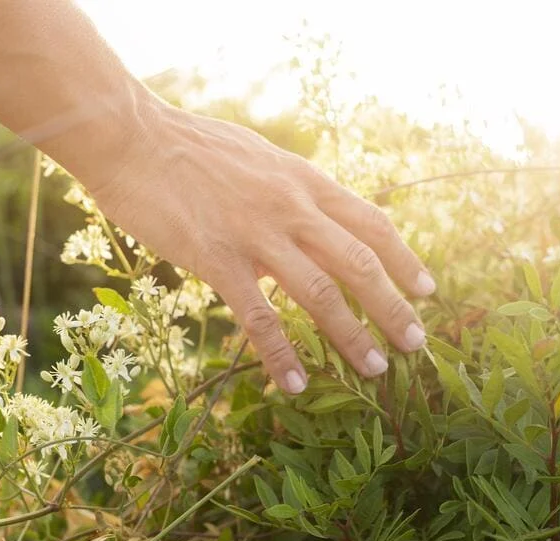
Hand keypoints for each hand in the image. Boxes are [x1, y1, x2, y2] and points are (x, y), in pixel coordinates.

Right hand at [89, 102, 435, 393]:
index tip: (427, 290)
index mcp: (303, 181)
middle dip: (393, 306)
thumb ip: (289, 191)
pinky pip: (259, 317)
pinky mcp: (217, 259)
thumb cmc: (188, 147)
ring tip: (374, 369)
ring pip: (320, 292)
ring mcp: (256, 233)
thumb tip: (310, 218)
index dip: (404, 259)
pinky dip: (281, 355)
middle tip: (416, 343)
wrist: (131, 137)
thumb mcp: (258, 159)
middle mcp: (291, 206)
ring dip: (352, 335)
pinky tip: (294, 383)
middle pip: (359, 262)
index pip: (370, 223)